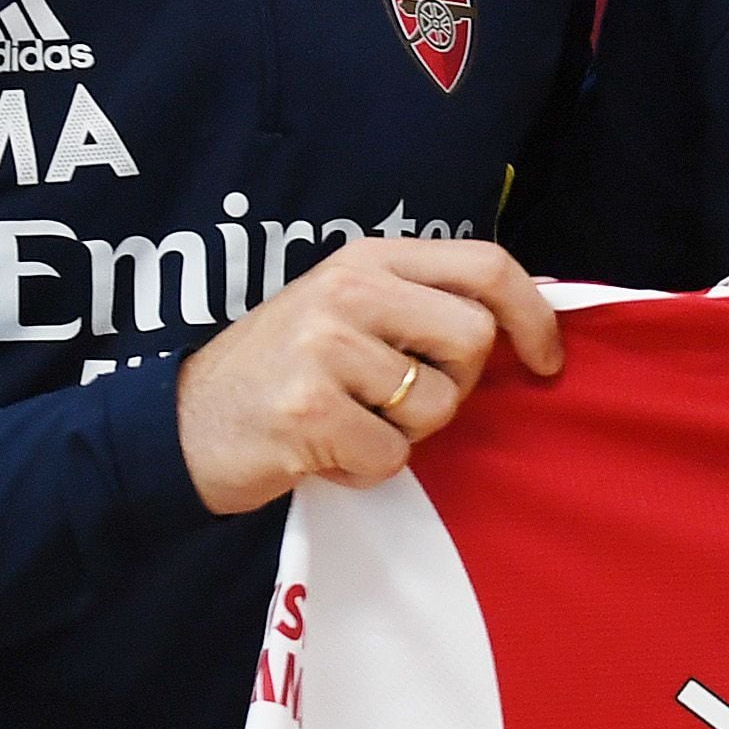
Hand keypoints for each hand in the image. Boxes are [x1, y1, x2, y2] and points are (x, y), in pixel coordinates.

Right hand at [174, 238, 561, 513]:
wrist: (181, 425)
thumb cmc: (280, 374)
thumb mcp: (347, 313)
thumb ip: (420, 307)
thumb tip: (524, 322)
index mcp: (366, 258)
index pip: (485, 265)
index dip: (533, 315)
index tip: (547, 361)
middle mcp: (348, 289)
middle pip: (473, 339)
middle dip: (455, 387)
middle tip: (401, 401)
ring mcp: (326, 346)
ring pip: (437, 406)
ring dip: (403, 435)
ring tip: (348, 424)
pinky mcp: (309, 409)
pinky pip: (392, 457)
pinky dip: (366, 470)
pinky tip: (325, 453)